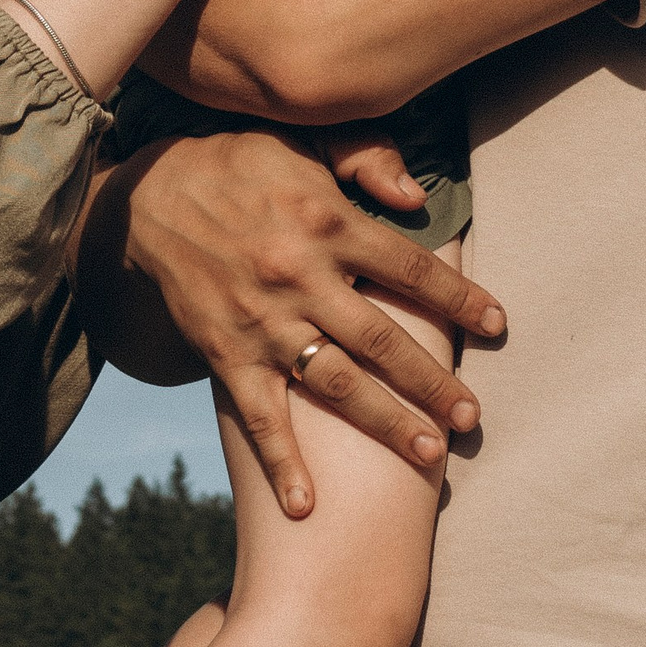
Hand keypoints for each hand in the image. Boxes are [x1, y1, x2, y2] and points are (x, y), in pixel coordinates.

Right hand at [89, 131, 504, 517]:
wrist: (147, 197)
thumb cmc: (239, 164)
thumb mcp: (302, 140)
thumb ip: (366, 159)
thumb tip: (419, 197)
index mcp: (327, 222)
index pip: (410, 267)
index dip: (459, 297)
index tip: (498, 325)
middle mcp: (300, 276)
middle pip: (382, 339)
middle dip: (432, 382)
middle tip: (472, 417)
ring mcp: (263, 322)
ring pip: (336, 383)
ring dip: (385, 422)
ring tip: (429, 454)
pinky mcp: (226, 354)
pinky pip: (259, 416)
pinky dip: (281, 463)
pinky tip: (306, 506)